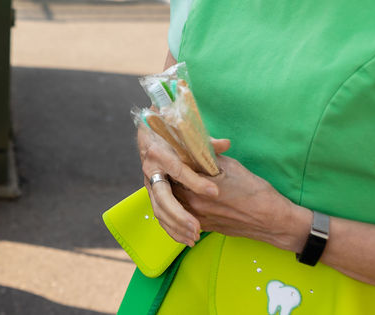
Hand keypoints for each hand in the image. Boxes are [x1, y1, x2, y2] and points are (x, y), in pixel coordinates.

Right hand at [136, 124, 221, 244]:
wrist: (148, 135)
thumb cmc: (171, 134)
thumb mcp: (186, 136)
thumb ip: (206, 142)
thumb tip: (225, 143)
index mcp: (160, 154)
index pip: (179, 171)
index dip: (197, 183)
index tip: (215, 193)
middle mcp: (151, 171)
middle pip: (163, 198)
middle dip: (180, 215)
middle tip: (198, 227)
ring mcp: (150, 185)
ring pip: (159, 211)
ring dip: (176, 226)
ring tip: (195, 237)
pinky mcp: (153, 196)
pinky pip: (160, 216)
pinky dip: (172, 230)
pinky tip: (187, 239)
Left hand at [172, 146, 303, 251]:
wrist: (272, 221)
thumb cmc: (255, 191)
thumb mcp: (230, 166)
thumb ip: (207, 156)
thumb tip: (191, 145)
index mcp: (197, 188)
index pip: (174, 171)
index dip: (172, 160)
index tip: (172, 152)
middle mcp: (194, 206)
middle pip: (172, 187)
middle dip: (172, 176)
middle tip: (173, 164)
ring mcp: (198, 219)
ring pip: (177, 202)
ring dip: (177, 191)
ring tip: (181, 179)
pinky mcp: (205, 227)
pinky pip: (186, 215)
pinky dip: (185, 204)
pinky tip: (192, 195)